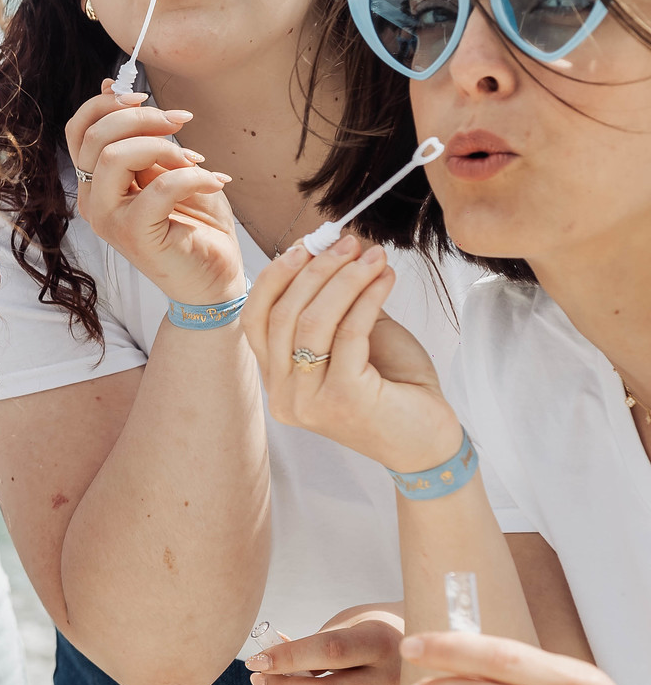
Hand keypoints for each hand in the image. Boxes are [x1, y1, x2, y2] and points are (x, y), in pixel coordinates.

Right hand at [64, 82, 242, 304]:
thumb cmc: (193, 222)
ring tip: (195, 161)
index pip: (78, 130)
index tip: (146, 99)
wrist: (214, 277)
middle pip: (95, 138)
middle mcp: (92, 201)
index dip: (106, 104)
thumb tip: (110, 86)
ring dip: (164, 147)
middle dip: (142, 118)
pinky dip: (194, 177)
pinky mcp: (135, 236)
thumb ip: (140, 137)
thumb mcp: (166, 167)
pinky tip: (214, 183)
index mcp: (94, 182)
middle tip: (181, 122)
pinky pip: (160, 189)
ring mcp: (109, 221)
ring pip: (115, 158)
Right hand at [243, 238, 460, 471]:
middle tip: (347, 243)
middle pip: (282, 314)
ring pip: (312, 321)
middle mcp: (283, 395)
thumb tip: (326, 251)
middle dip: (314, 269)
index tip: (305, 246)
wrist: (429, 441)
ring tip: (372, 256)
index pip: (254, 319)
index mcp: (277, 380)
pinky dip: (367, 297)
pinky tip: (385, 278)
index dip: (276, 277)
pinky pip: (348, 333)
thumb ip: (334, 306)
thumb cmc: (393, 390)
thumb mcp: (352, 341)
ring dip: (344, 278)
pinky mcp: (344, 399)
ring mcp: (309, 401)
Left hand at [248, 604, 404, 684]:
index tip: (256, 661)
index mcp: (379, 641)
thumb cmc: (366, 634)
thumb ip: (306, 646)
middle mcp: (393, 680)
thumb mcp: (344, 625)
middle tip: (269, 683)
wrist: (422, 652)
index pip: (328, 650)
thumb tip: (260, 668)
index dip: (286, 657)